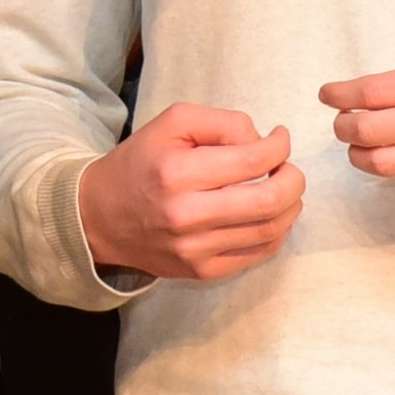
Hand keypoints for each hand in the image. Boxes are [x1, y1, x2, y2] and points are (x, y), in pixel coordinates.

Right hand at [78, 102, 304, 280]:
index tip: (278, 139)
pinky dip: (275, 231)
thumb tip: (263, 143)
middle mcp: (187, 215)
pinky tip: (267, 214)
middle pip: (270, 201)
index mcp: (177, 173)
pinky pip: (258, 254)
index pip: (253, 159)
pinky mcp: (203, 271)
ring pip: (271, 230)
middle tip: (288, 168)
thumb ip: (222, 123)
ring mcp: (196, 249)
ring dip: (290, 205)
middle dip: (294, 179)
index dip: (278, 146)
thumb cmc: (141, 163)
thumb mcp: (172, 123)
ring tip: (283, 188)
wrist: (101, 217)